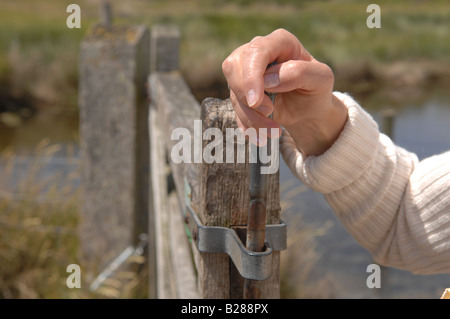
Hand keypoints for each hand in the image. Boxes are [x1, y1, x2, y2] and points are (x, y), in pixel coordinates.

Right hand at [222, 28, 347, 155]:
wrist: (308, 110)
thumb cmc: (316, 90)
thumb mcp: (321, 80)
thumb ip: (300, 73)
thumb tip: (269, 79)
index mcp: (280, 42)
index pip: (256, 51)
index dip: (251, 76)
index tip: (255, 101)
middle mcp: (258, 51)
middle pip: (234, 67)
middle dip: (247, 96)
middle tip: (270, 113)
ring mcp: (245, 70)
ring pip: (234, 91)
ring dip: (251, 116)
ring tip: (274, 131)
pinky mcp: (239, 90)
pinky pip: (235, 107)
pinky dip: (248, 124)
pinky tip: (262, 135)